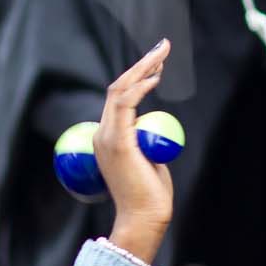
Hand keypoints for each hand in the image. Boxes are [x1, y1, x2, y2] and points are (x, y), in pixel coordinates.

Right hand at [97, 40, 172, 264]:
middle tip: (163, 47)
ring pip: (120, 91)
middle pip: (118, 88)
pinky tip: (155, 76)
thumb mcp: (149, 161)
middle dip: (142, 64)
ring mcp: (108, 138)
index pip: (118, 98)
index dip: (138, 76)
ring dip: (143, 69)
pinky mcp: (118, 143)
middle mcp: (102, 134)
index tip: (157, 64)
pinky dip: (140, 87)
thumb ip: (147, 145)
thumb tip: (155, 135)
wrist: (143, 218)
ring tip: (162, 53)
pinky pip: (126, 106)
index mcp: (107, 138)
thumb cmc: (149, 196)